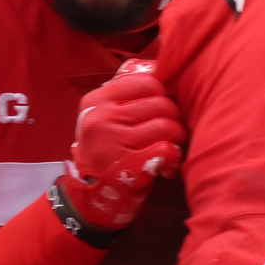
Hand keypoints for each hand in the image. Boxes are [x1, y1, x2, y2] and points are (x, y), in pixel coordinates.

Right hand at [59, 59, 184, 231]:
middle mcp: (101, 119)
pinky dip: (174, 157)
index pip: (148, 81)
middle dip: (175, 118)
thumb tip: (161, 65)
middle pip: (162, 104)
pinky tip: (167, 165)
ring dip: (177, 138)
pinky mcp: (127, 168)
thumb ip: (126, 90)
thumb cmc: (105, 151)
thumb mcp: (104, 116)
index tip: (165, 108)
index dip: (165, 94)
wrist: (86, 199)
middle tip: (171, 131)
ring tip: (171, 146)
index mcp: (97, 100)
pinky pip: (167, 150)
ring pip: (168, 126)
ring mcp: (113, 143)